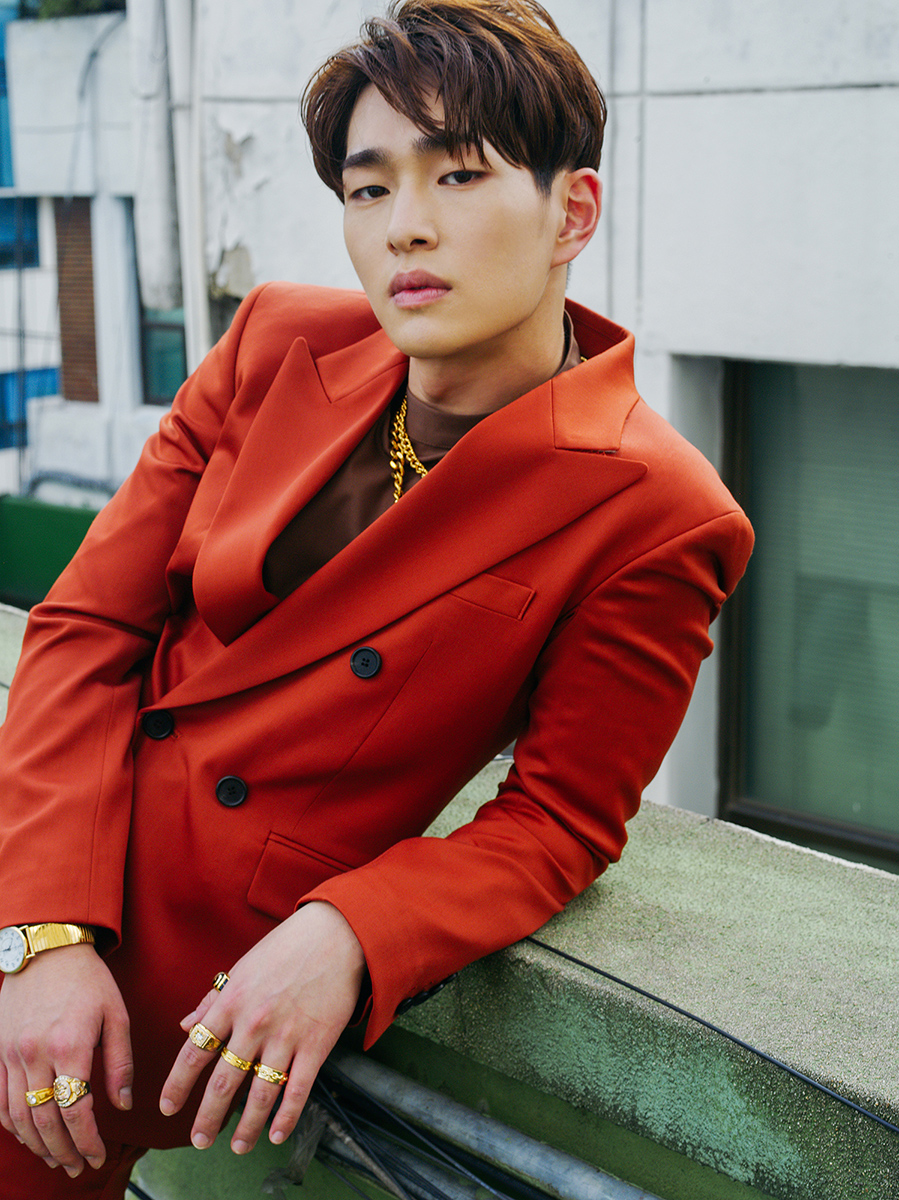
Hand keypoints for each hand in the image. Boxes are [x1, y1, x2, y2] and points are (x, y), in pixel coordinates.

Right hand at [0, 944, 132, 1177]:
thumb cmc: (89, 980)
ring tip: (58, 1160)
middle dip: (64, 1151)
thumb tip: (124, 1105)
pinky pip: (1, 1102)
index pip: (76, 1110)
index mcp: (70, 1045)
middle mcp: (35, 1054)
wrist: (47, 950)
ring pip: (19, 1117)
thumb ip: (120, 1063)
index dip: (88, 1140)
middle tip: (79, 1167)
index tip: (99, 1156)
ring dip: (38, 1146)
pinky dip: (15, 1126)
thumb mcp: (116, 1015)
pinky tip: (31, 1137)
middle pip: (45, 1121)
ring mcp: (12, 1056)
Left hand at [160, 901, 365, 1154]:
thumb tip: (186, 1025)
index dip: (178, 1084)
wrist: (336, 935)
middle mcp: (254, 1023)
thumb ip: (213, 999)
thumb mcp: (243, 967)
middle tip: (198, 1140)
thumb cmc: (287, 948)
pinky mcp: (316, 1043)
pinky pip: (298, 1088)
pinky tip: (277, 1134)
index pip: (195, 1051)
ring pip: (260, 1093)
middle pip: (224, 1081)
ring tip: (237, 1146)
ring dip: (246, 1126)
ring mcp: (286, 1035)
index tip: (168, 1107)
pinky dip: (286, 1116)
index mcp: (232, 1002)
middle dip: (208, 1117)